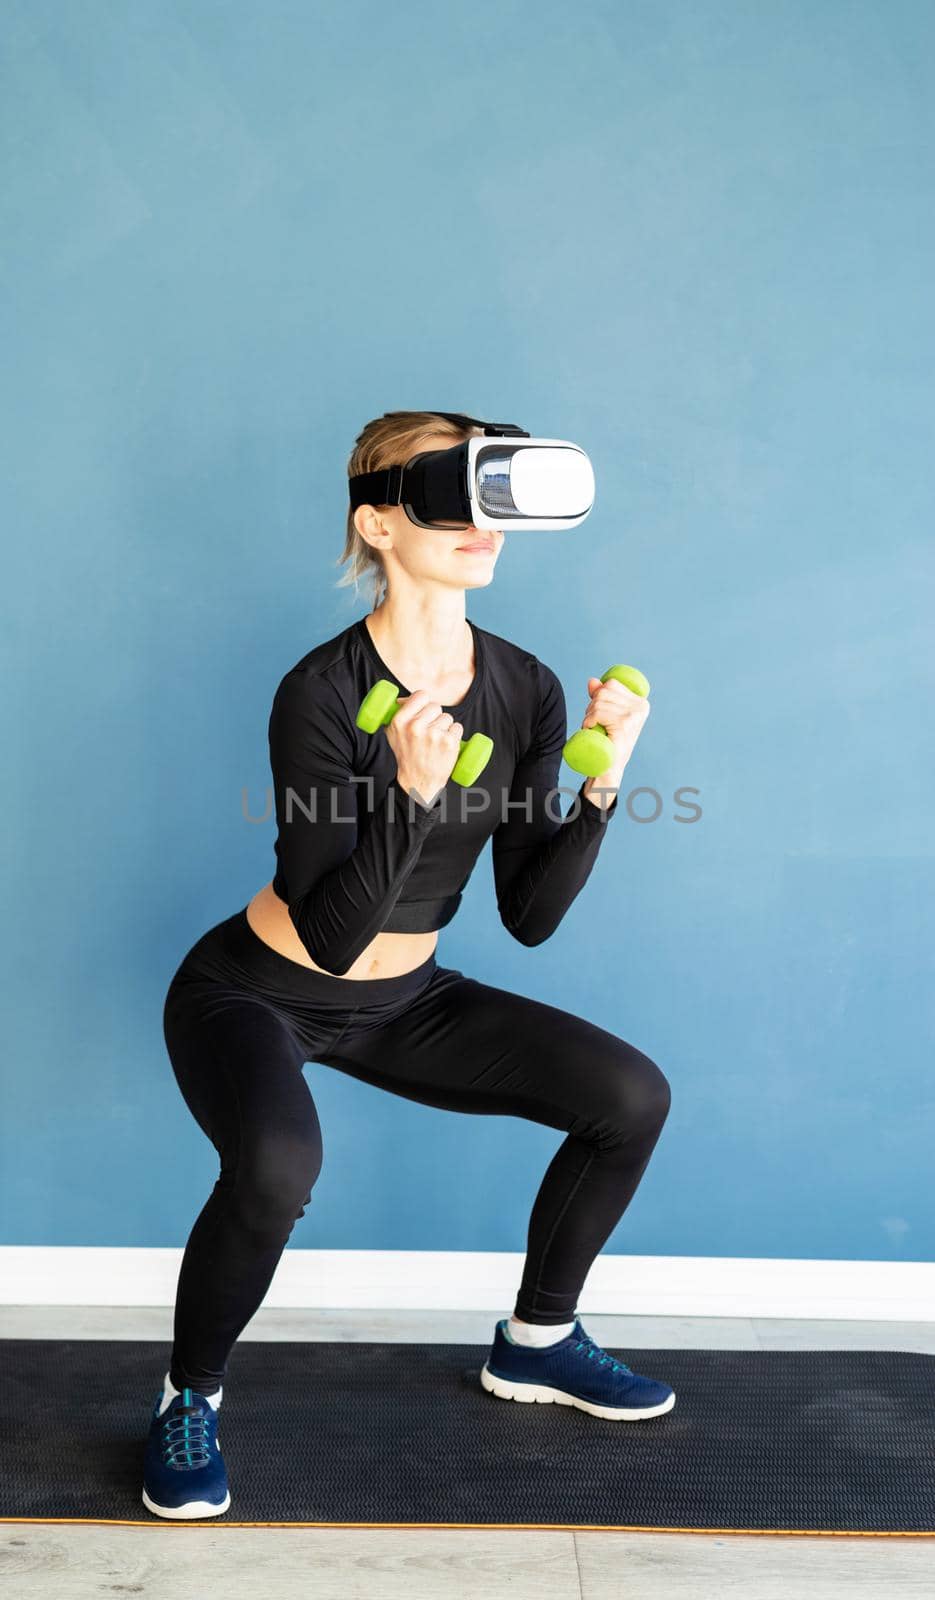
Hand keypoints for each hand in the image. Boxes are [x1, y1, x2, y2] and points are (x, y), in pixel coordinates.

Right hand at [385, 689, 462, 808]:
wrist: (418, 782)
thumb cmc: (406, 757)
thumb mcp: (393, 735)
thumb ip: (396, 715)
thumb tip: (403, 699)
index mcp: (400, 721)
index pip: (421, 695)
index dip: (425, 702)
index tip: (425, 709)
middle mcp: (415, 726)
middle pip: (436, 706)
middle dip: (436, 716)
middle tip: (430, 732)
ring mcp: (433, 734)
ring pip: (448, 717)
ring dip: (445, 727)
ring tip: (436, 742)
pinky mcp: (448, 742)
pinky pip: (458, 728)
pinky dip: (455, 735)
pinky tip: (446, 746)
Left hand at [581, 674, 649, 771]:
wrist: (609, 768)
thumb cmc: (608, 742)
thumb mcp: (605, 715)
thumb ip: (600, 696)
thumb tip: (592, 681)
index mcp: (641, 703)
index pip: (612, 684)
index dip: (598, 696)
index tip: (599, 714)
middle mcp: (640, 708)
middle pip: (604, 692)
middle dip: (592, 706)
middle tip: (594, 723)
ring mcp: (633, 717)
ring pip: (598, 702)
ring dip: (589, 715)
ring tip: (594, 729)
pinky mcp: (623, 725)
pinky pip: (598, 713)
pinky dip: (588, 721)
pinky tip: (590, 729)